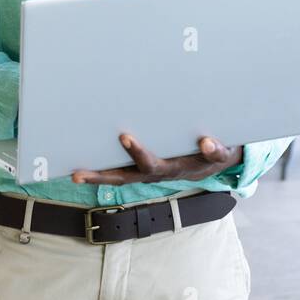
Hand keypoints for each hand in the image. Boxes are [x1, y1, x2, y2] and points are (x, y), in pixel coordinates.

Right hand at [71, 134, 242, 185]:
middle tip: (120, 137)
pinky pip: (213, 155)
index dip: (97, 176)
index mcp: (149, 169)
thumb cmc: (182, 149)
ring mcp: (188, 165)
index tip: (76, 173)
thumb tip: (112, 123)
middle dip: (122, 162)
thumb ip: (137, 140)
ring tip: (136, 138)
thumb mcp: (162, 148)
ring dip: (158, 155)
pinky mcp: (213, 157)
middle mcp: (165, 171)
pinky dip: (210, 148)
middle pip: (138, 173)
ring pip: (174, 165)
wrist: (223, 158)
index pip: (119, 175)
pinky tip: (206, 139)